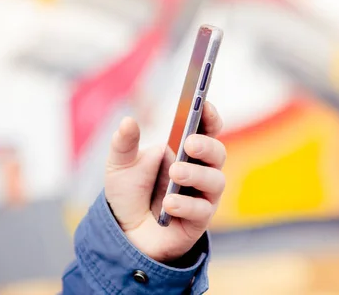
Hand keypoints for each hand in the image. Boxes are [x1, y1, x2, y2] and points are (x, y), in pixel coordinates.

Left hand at [104, 102, 225, 262]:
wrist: (124, 232)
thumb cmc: (130, 193)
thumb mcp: (120, 165)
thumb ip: (124, 144)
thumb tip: (128, 121)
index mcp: (187, 151)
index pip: (208, 130)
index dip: (210, 117)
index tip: (204, 105)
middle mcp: (201, 171)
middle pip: (218, 153)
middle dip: (207, 145)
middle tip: (189, 143)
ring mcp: (203, 196)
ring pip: (216, 181)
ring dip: (197, 174)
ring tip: (175, 172)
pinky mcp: (198, 221)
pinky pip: (202, 211)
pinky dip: (186, 205)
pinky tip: (169, 203)